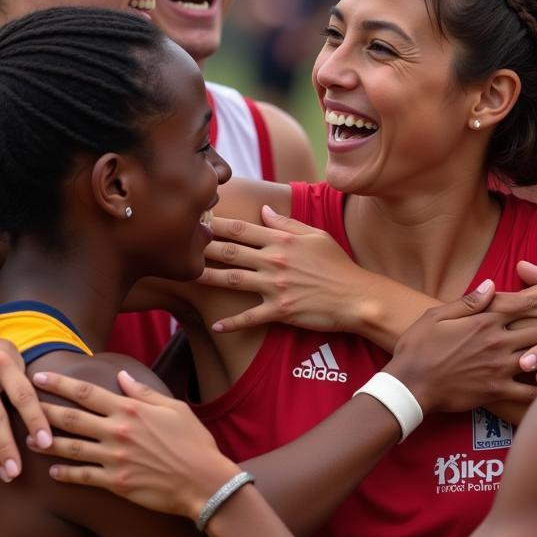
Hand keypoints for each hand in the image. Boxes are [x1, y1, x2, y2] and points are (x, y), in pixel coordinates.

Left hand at [29, 370, 236, 519]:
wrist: (204, 481)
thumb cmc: (194, 442)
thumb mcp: (174, 408)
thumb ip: (144, 392)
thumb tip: (122, 377)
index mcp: (131, 410)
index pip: (87, 393)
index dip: (60, 383)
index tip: (40, 376)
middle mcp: (118, 432)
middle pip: (71, 418)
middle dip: (42, 409)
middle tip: (20, 404)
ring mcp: (114, 459)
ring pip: (70, 448)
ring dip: (46, 442)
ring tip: (26, 439)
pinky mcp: (116, 483)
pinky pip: (83, 477)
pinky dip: (65, 474)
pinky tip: (52, 472)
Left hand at [197, 207, 366, 332]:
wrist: (357, 297)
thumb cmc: (339, 265)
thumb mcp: (316, 236)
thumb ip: (287, 223)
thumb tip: (263, 210)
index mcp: (283, 241)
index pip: (242, 229)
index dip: (217, 224)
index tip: (197, 219)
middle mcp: (275, 261)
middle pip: (230, 251)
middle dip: (202, 246)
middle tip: (179, 242)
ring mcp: (276, 286)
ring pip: (232, 280)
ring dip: (206, 277)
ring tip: (186, 275)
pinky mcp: (280, 311)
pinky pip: (250, 317)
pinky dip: (232, 323)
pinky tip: (215, 326)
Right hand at [386, 280, 536, 413]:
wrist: (410, 385)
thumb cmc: (419, 348)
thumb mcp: (436, 316)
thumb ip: (467, 301)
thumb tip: (491, 284)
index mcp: (484, 320)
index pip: (522, 303)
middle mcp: (497, 341)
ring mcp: (500, 367)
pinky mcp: (498, 391)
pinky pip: (530, 392)